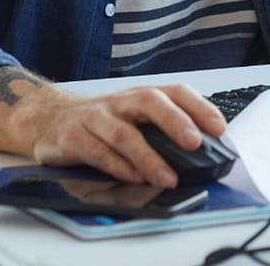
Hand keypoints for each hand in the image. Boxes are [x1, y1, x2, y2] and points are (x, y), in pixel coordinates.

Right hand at [28, 82, 226, 186]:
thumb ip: (162, 130)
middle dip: (175, 121)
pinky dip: (118, 167)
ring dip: (149, 157)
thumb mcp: (133, 118)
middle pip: (150, 102)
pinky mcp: (74, 137)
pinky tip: (134, 178)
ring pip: (125, 133)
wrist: (50, 119)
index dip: (199, 107)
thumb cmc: (102, 121)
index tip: (219, 127)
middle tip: (195, 142)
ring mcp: (97, 118)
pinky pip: (99, 152)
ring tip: (168, 177)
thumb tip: (203, 152)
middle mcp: (121, 102)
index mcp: (140, 96)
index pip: (175, 92)